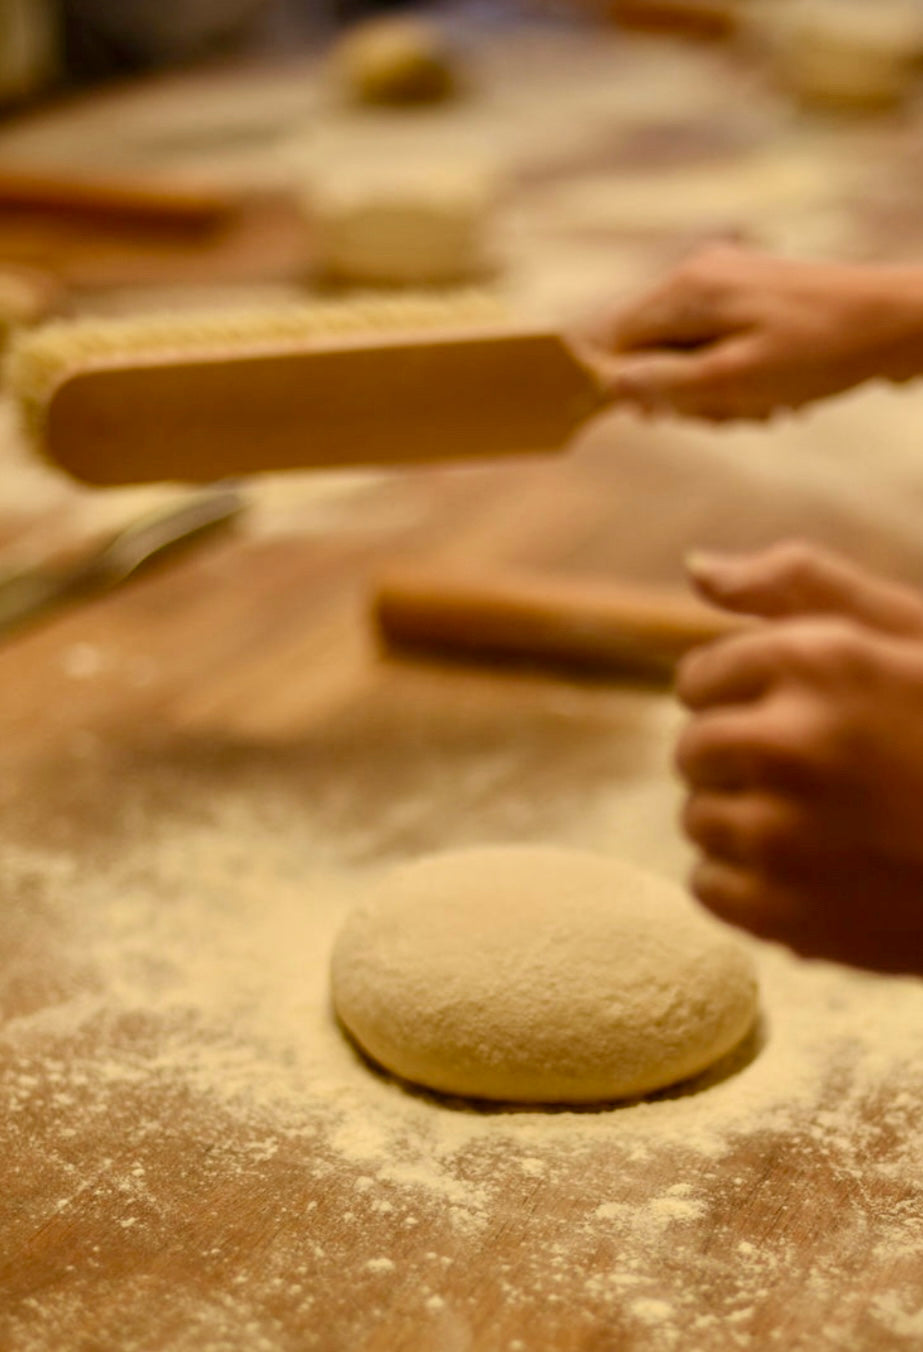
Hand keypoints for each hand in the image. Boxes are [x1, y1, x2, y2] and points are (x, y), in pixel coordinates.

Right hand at [584, 245, 922, 421]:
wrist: (899, 321)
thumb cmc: (820, 353)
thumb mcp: (733, 380)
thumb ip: (662, 382)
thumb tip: (605, 385)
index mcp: (686, 289)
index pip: (612, 339)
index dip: (624, 385)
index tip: (658, 416)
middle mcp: (697, 274)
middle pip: (648, 349)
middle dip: (678, 393)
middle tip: (727, 411)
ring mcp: (726, 281)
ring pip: (683, 354)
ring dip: (712, 393)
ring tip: (760, 404)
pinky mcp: (751, 295)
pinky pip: (717, 347)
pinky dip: (736, 378)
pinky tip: (774, 391)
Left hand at [675, 540, 922, 971]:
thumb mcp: (912, 632)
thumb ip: (800, 588)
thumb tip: (696, 567)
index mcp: (819, 661)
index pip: (700, 676)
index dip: (741, 695)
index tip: (789, 714)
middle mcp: (789, 743)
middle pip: (692, 749)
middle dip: (736, 755)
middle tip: (809, 772)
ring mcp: (784, 836)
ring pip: (697, 818)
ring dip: (741, 818)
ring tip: (819, 821)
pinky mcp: (788, 917)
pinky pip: (709, 887)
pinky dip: (746, 882)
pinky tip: (807, 872)